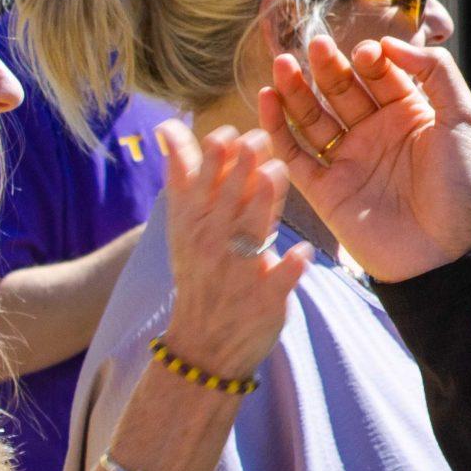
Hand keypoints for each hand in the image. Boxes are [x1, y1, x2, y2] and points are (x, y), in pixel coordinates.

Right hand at [156, 122, 313, 380]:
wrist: (202, 344)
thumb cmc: (199, 269)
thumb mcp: (184, 225)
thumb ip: (183, 175)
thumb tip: (169, 125)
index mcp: (193, 223)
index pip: (198, 182)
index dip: (213, 156)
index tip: (229, 132)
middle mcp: (213, 243)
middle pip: (227, 198)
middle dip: (241, 167)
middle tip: (260, 138)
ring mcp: (239, 272)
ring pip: (251, 231)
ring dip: (263, 202)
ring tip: (276, 171)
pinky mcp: (265, 299)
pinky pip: (279, 281)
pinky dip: (290, 268)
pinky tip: (302, 252)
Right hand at [259, 35, 470, 282]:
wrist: (448, 251)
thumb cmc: (464, 186)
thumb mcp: (464, 119)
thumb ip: (436, 73)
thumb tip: (390, 43)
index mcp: (409, 114)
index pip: (380, 74)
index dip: (370, 60)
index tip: (368, 53)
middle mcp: (375, 133)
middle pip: (342, 90)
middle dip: (328, 68)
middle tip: (315, 45)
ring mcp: (349, 160)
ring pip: (313, 117)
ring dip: (295, 91)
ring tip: (283, 64)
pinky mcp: (325, 189)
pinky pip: (294, 154)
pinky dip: (277, 128)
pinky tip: (267, 99)